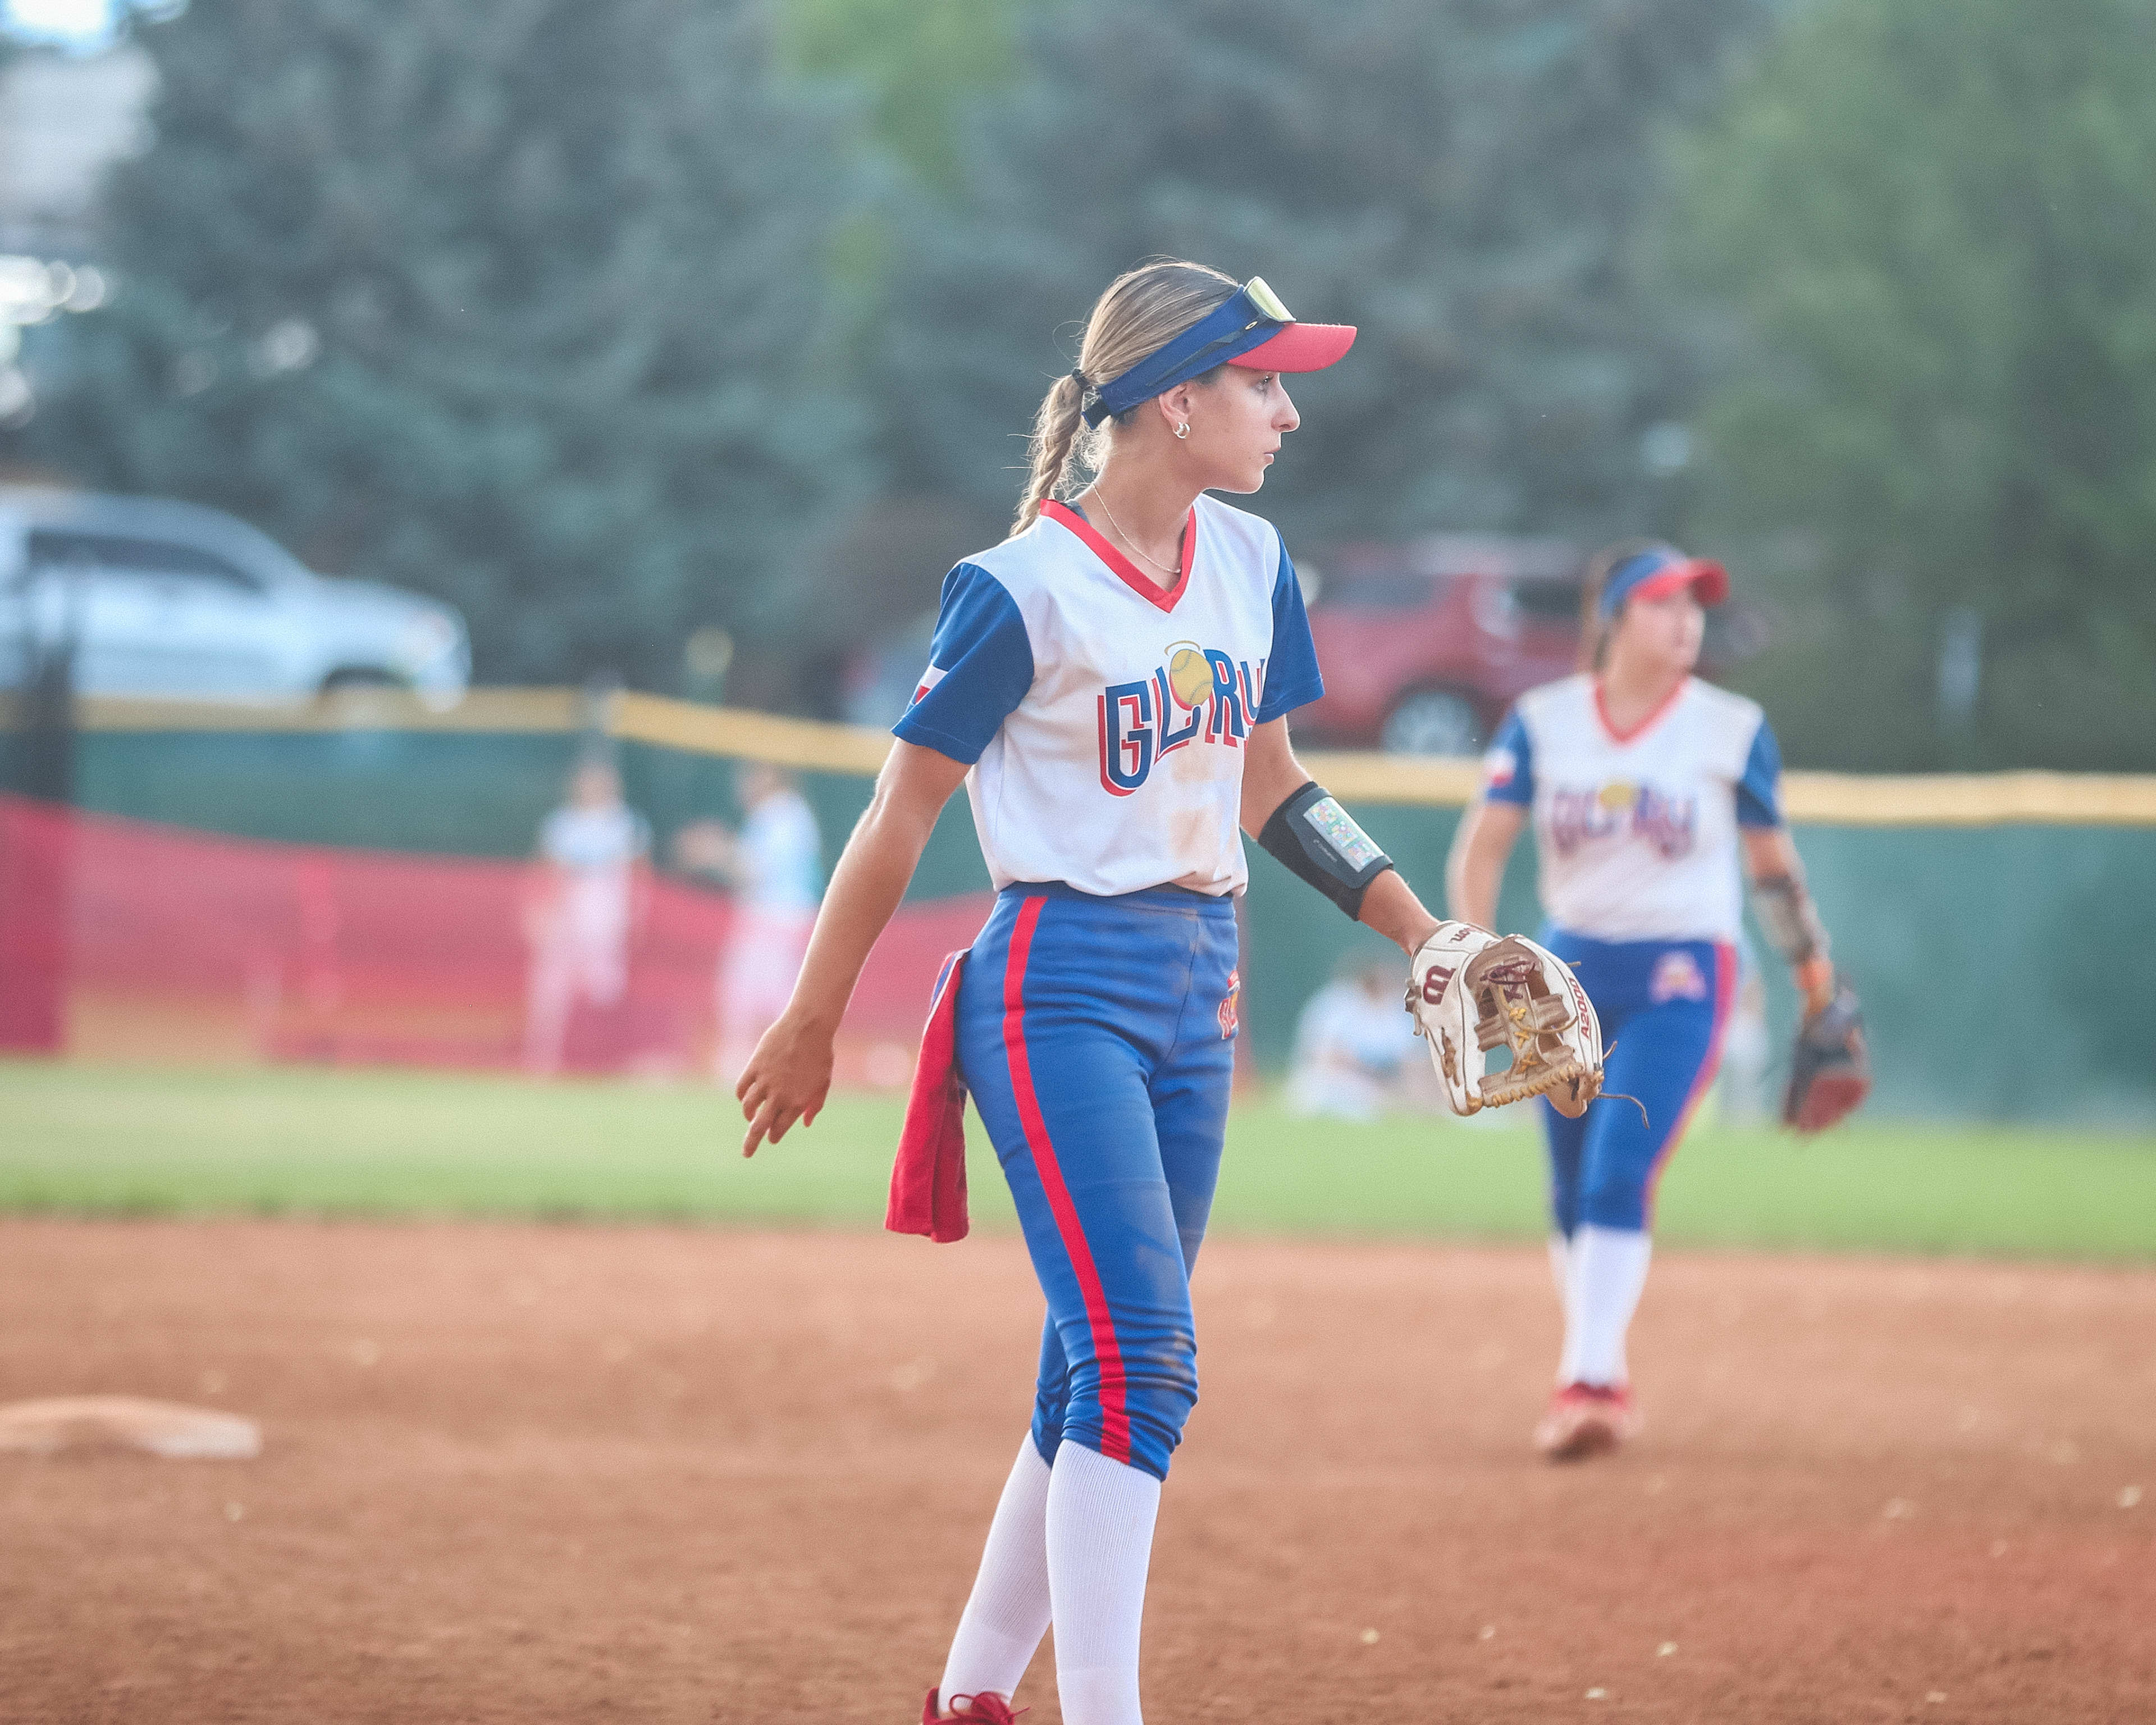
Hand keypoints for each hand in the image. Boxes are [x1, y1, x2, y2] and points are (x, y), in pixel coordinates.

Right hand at [735, 1010, 835, 1156]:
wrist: (809, 1026)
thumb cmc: (820, 1053)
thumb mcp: (823, 1082)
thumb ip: (814, 1104)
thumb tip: (806, 1123)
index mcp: (798, 1101)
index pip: (780, 1128)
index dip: (775, 1135)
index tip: (772, 1138)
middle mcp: (779, 1095)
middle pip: (759, 1126)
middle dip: (752, 1142)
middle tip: (746, 1154)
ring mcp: (765, 1081)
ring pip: (748, 1107)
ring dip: (748, 1115)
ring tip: (750, 1116)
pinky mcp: (754, 1066)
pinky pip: (741, 1088)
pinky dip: (741, 1096)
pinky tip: (744, 1098)